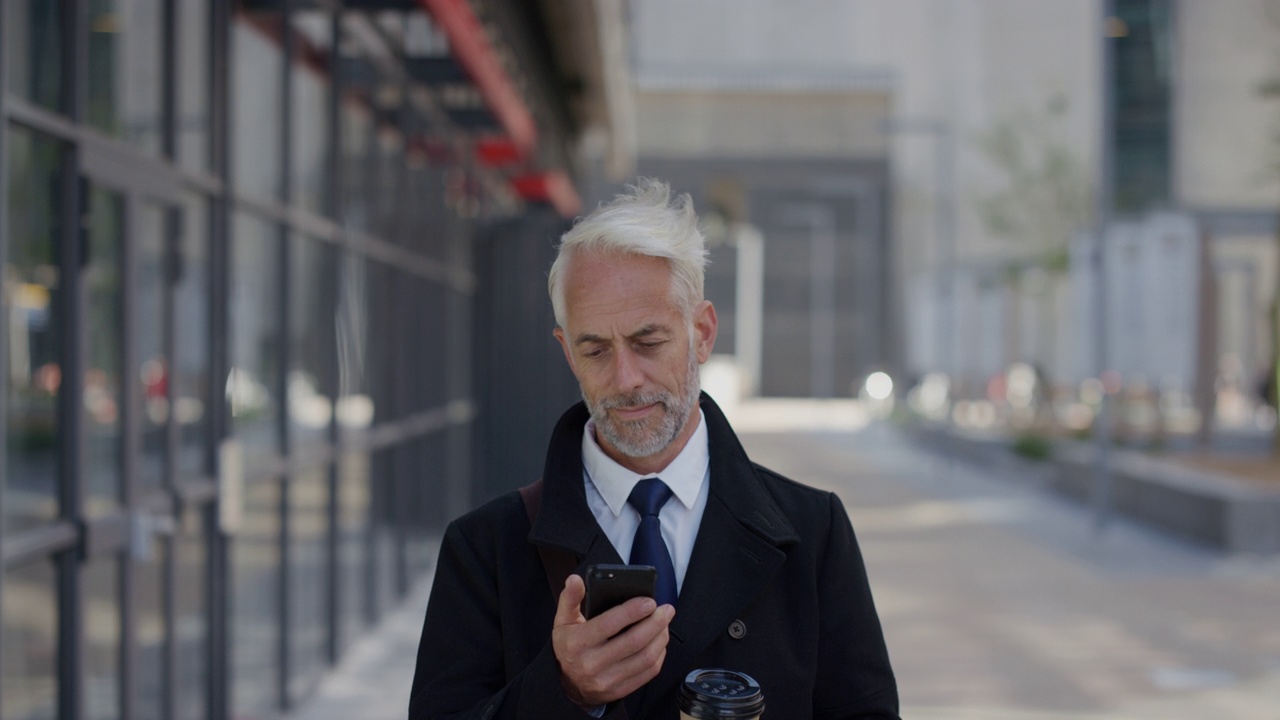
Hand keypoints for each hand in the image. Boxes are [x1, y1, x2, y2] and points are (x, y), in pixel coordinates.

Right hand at [552, 574, 674, 706]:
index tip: (649, 601)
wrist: (568, 685)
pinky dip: (659, 654)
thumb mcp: (562, 621)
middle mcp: (592, 664)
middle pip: (633, 641)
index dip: (632, 611)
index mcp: (578, 643)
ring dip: (661, 638)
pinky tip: (660, 642)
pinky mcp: (620, 691)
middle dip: (655, 623)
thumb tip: (575, 579)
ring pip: (645, 658)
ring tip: (665, 623)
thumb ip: (570, 598)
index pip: (609, 624)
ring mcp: (607, 680)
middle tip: (666, 610)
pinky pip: (648, 672)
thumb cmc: (569, 646)